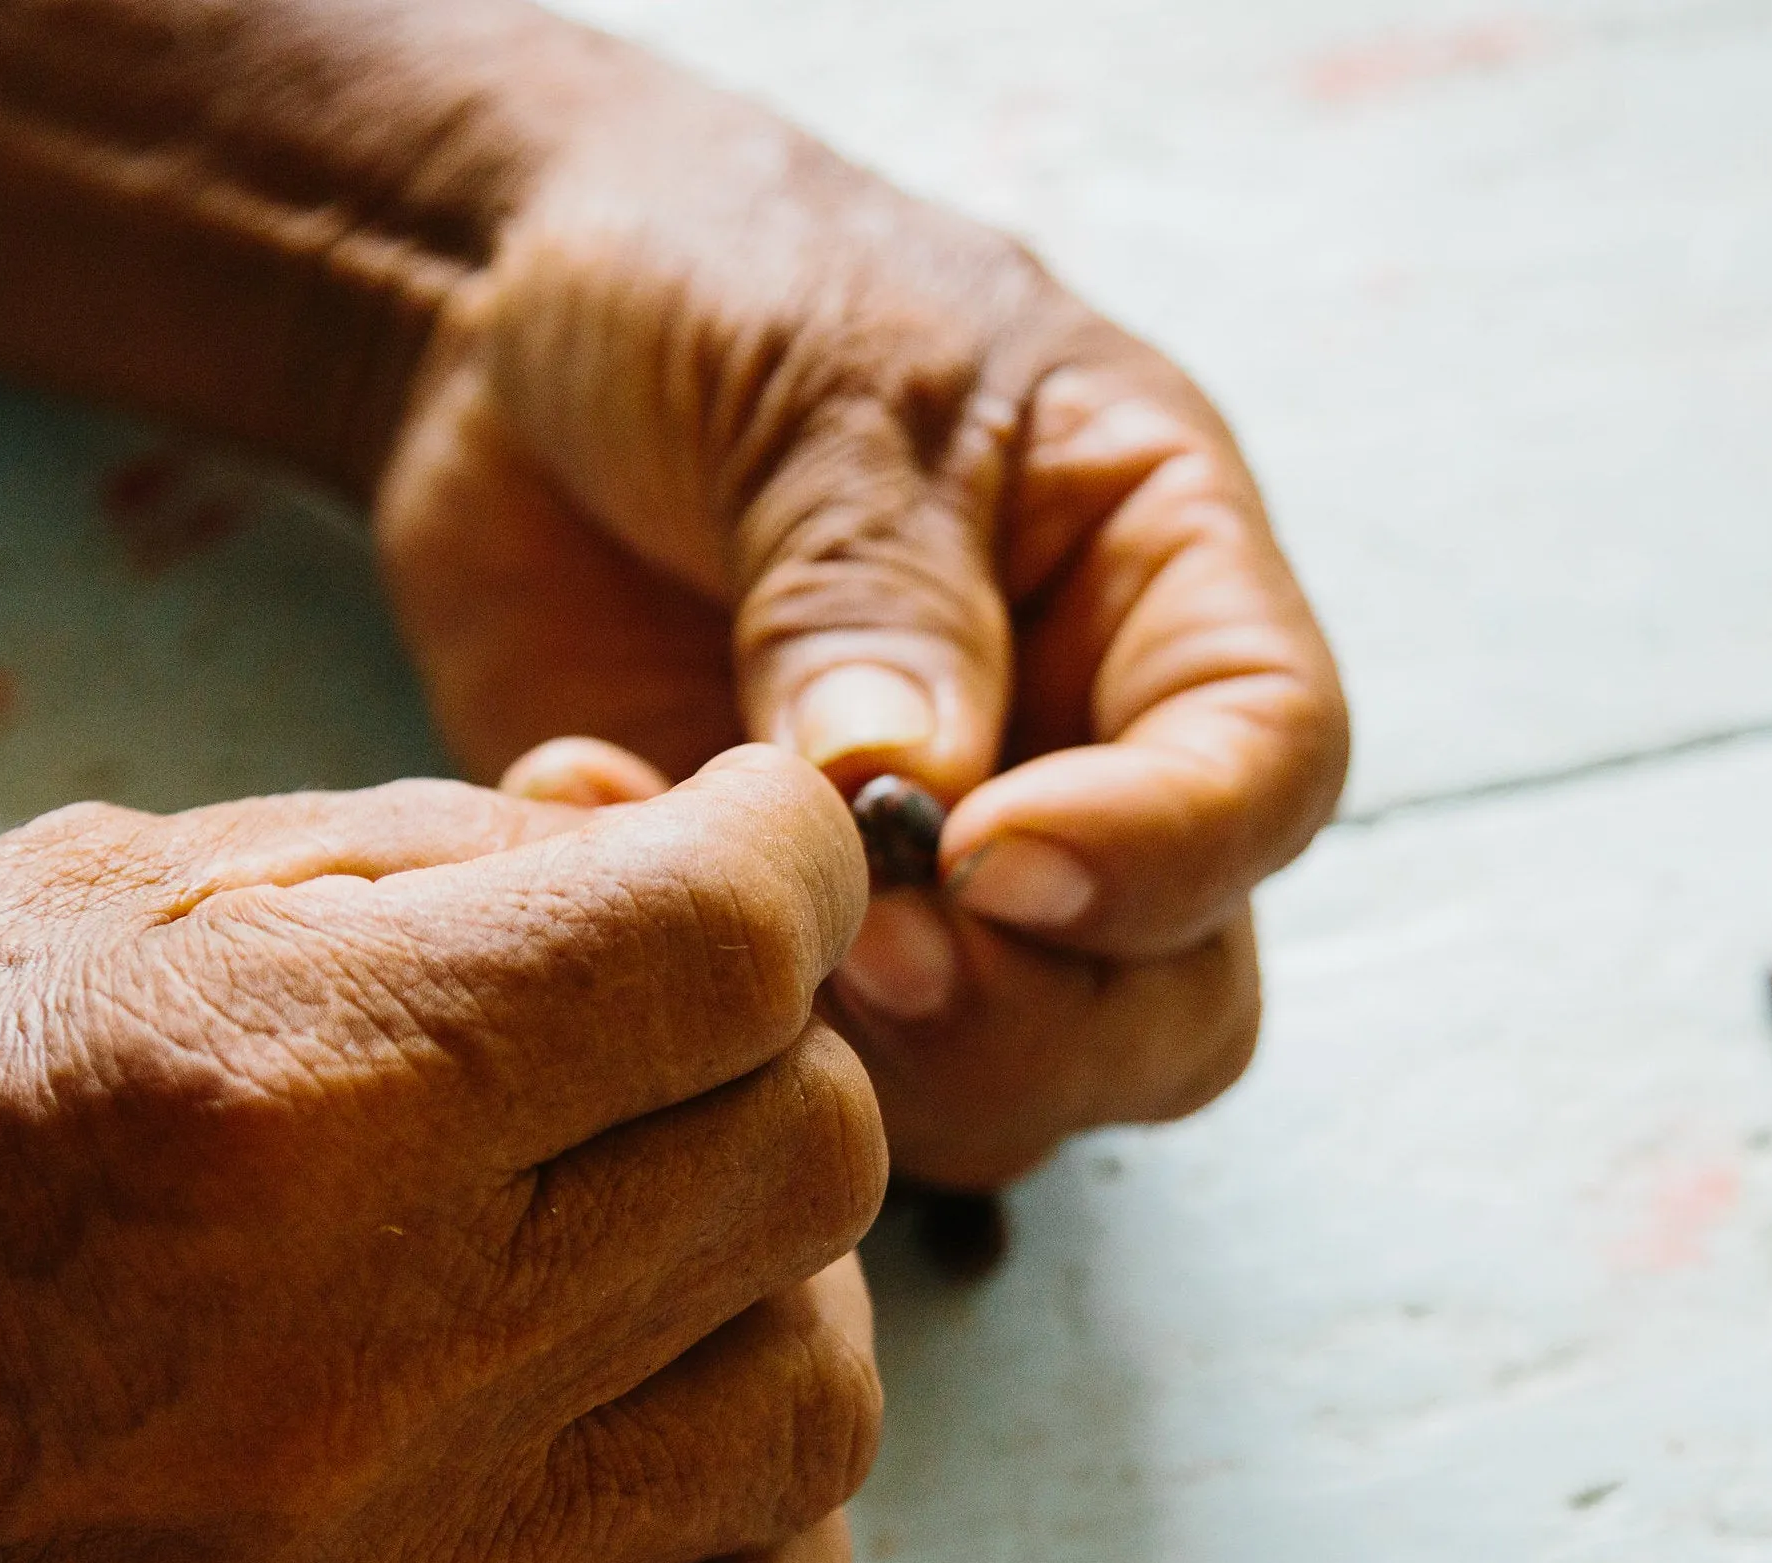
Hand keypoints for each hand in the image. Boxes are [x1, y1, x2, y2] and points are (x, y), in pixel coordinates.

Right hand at [0, 750, 887, 1562]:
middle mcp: (366, 1359)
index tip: (743, 845)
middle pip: (808, 1156)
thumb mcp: (105, 884)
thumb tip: (679, 829)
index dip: (784, 854)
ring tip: (628, 1228)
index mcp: (290, 1096)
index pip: (736, 950)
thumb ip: (435, 849)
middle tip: (637, 1031)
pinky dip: (750, 1530)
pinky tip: (642, 1428)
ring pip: (812, 1402)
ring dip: (764, 1279)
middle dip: (756, 1046)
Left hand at [376, 95, 1349, 1187]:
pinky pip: (794, 1055)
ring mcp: (934, 866)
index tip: (988, 855)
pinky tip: (569, 811)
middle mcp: (1086, 748)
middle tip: (863, 952)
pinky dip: (695, 1005)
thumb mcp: (818, 377)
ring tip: (696, 888)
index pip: (1272, 769)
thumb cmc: (712, 277)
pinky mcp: (780, 930)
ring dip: (861, 1045)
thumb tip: (916, 801)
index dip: (1166, 853)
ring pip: (1005, 1076)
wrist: (499, 316)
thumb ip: (872, 587)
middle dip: (1034, 1014)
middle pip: (1177, 994)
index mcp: (1161, 573)